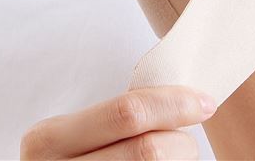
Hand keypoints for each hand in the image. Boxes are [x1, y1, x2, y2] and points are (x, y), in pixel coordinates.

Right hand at [20, 85, 216, 159]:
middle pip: (149, 150)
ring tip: (174, 156)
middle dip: (182, 142)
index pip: (128, 112)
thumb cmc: (68, 159)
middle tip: (188, 142)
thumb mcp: (74, 133)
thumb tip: (179, 100)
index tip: (203, 102)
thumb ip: (114, 117)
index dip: (173, 105)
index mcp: (51, 137)